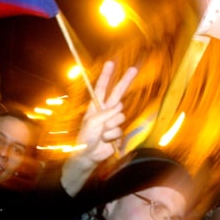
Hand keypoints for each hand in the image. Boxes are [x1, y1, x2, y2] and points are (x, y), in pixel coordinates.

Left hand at [61, 61, 137, 195]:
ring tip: (101, 134)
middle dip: (125, 81)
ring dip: (110, 126)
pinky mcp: (119, 131)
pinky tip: (105, 140)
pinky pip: (120, 130)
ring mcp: (113, 121)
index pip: (102, 87)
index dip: (107, 76)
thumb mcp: (92, 122)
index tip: (111, 63)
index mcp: (96, 106)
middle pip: (118, 93)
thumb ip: (105, 113)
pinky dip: (112, 136)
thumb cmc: (86, 138)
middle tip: (133, 69)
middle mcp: (106, 110)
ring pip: (120, 116)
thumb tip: (119, 108)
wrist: (89, 155)